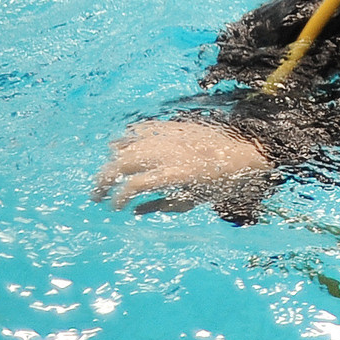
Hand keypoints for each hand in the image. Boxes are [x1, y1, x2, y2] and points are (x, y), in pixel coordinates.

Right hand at [96, 119, 270, 210]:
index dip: (118, 199)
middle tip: (96, 196)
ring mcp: (168, 138)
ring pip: (127, 144)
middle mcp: (167, 154)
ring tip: (106, 175)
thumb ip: (159, 206)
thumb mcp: (192, 200)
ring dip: (111, 161)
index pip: (133, 186)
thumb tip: (133, 211)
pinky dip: (127, 139)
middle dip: (103, 180)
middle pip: (121, 163)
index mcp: (173, 175)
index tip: (114, 208)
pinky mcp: (171, 127)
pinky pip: (141, 129)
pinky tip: (119, 149)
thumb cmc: (221, 182)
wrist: (243, 152)